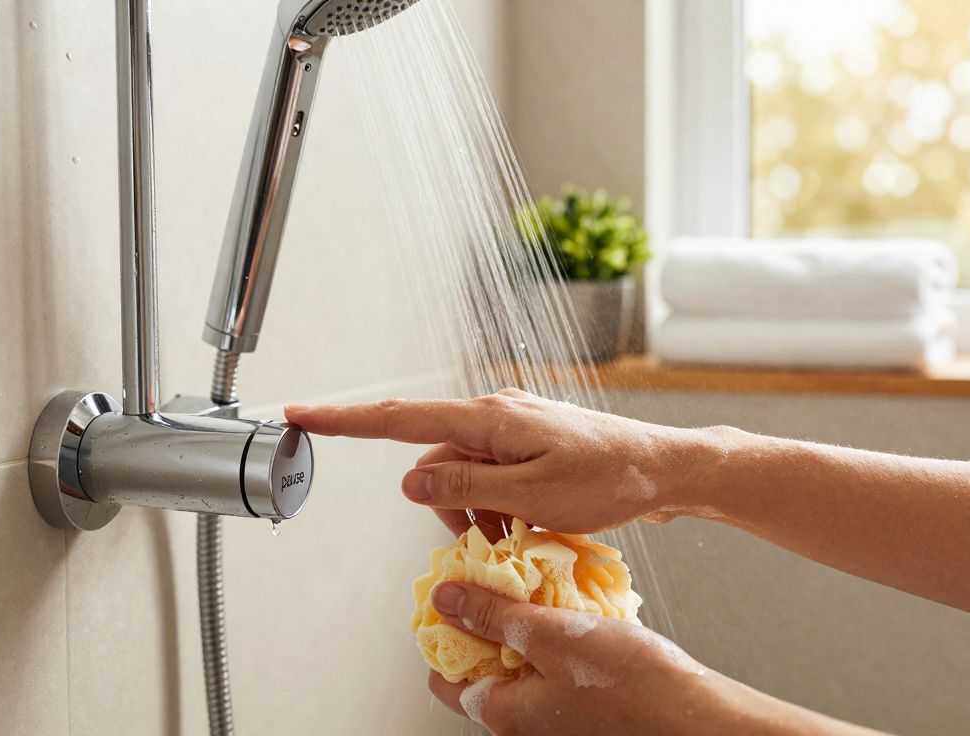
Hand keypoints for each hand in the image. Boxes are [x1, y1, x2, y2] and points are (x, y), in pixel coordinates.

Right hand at [285, 389, 719, 534]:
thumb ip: (464, 487)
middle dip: (447, 505)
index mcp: (489, 418)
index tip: (302, 413)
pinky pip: (490, 476)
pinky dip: (497, 506)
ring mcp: (513, 429)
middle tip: (491, 535)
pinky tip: (528, 523)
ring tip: (520, 532)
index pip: (401, 419)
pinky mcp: (527, 445)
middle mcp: (495, 415)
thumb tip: (408, 482)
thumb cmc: (610, 479)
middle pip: (434, 464)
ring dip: (476, 512)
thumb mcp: (530, 496)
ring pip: (462, 476)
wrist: (667, 470)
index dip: (346, 420)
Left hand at [425, 582, 716, 735]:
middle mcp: (526, 727)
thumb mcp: (551, 635)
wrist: (699, 719)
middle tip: (499, 582)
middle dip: (489, 623)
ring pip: (525, 668)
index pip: (445, 679)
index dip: (443, 634)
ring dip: (528, 629)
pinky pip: (559, 673)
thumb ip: (494, 616)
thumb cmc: (632, 686)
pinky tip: (577, 613)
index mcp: (504, 714)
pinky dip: (559, 643)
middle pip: (486, 669)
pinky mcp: (589, 712)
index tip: (453, 596)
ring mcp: (558, 723)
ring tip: (541, 590)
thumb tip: (445, 599)